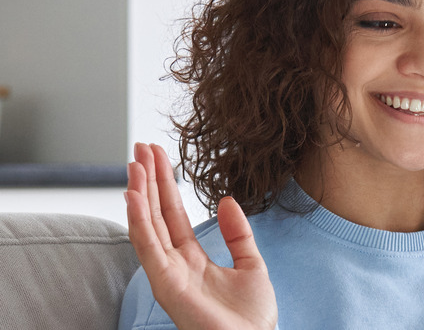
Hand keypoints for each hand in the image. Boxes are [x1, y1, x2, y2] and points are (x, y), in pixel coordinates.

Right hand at [126, 143, 277, 329]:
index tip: (159, 157)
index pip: (174, 214)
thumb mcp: (251, 264)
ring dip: (139, 193)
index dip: (166, 185)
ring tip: (135, 162)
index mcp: (194, 259)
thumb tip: (226, 200)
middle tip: (140, 148)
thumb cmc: (252, 319)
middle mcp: (175, 264)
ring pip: (147, 225)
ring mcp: (168, 274)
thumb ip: (237, 234)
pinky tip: (133, 194)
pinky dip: (138, 219)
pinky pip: (147, 246)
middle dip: (148, 181)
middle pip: (156, 214)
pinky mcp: (165, 284)